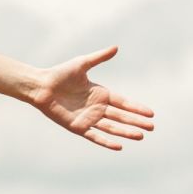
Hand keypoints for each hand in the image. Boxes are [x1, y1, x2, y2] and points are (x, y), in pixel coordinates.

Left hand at [31, 45, 154, 150]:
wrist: (40, 86)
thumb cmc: (59, 74)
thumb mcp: (82, 63)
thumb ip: (99, 57)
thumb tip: (116, 47)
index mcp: (100, 94)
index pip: (123, 103)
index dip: (136, 108)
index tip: (151, 113)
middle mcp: (97, 108)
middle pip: (121, 116)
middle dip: (136, 121)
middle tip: (152, 127)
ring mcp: (88, 118)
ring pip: (111, 127)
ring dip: (125, 132)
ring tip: (140, 135)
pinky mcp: (77, 127)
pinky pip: (95, 136)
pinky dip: (106, 141)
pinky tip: (119, 146)